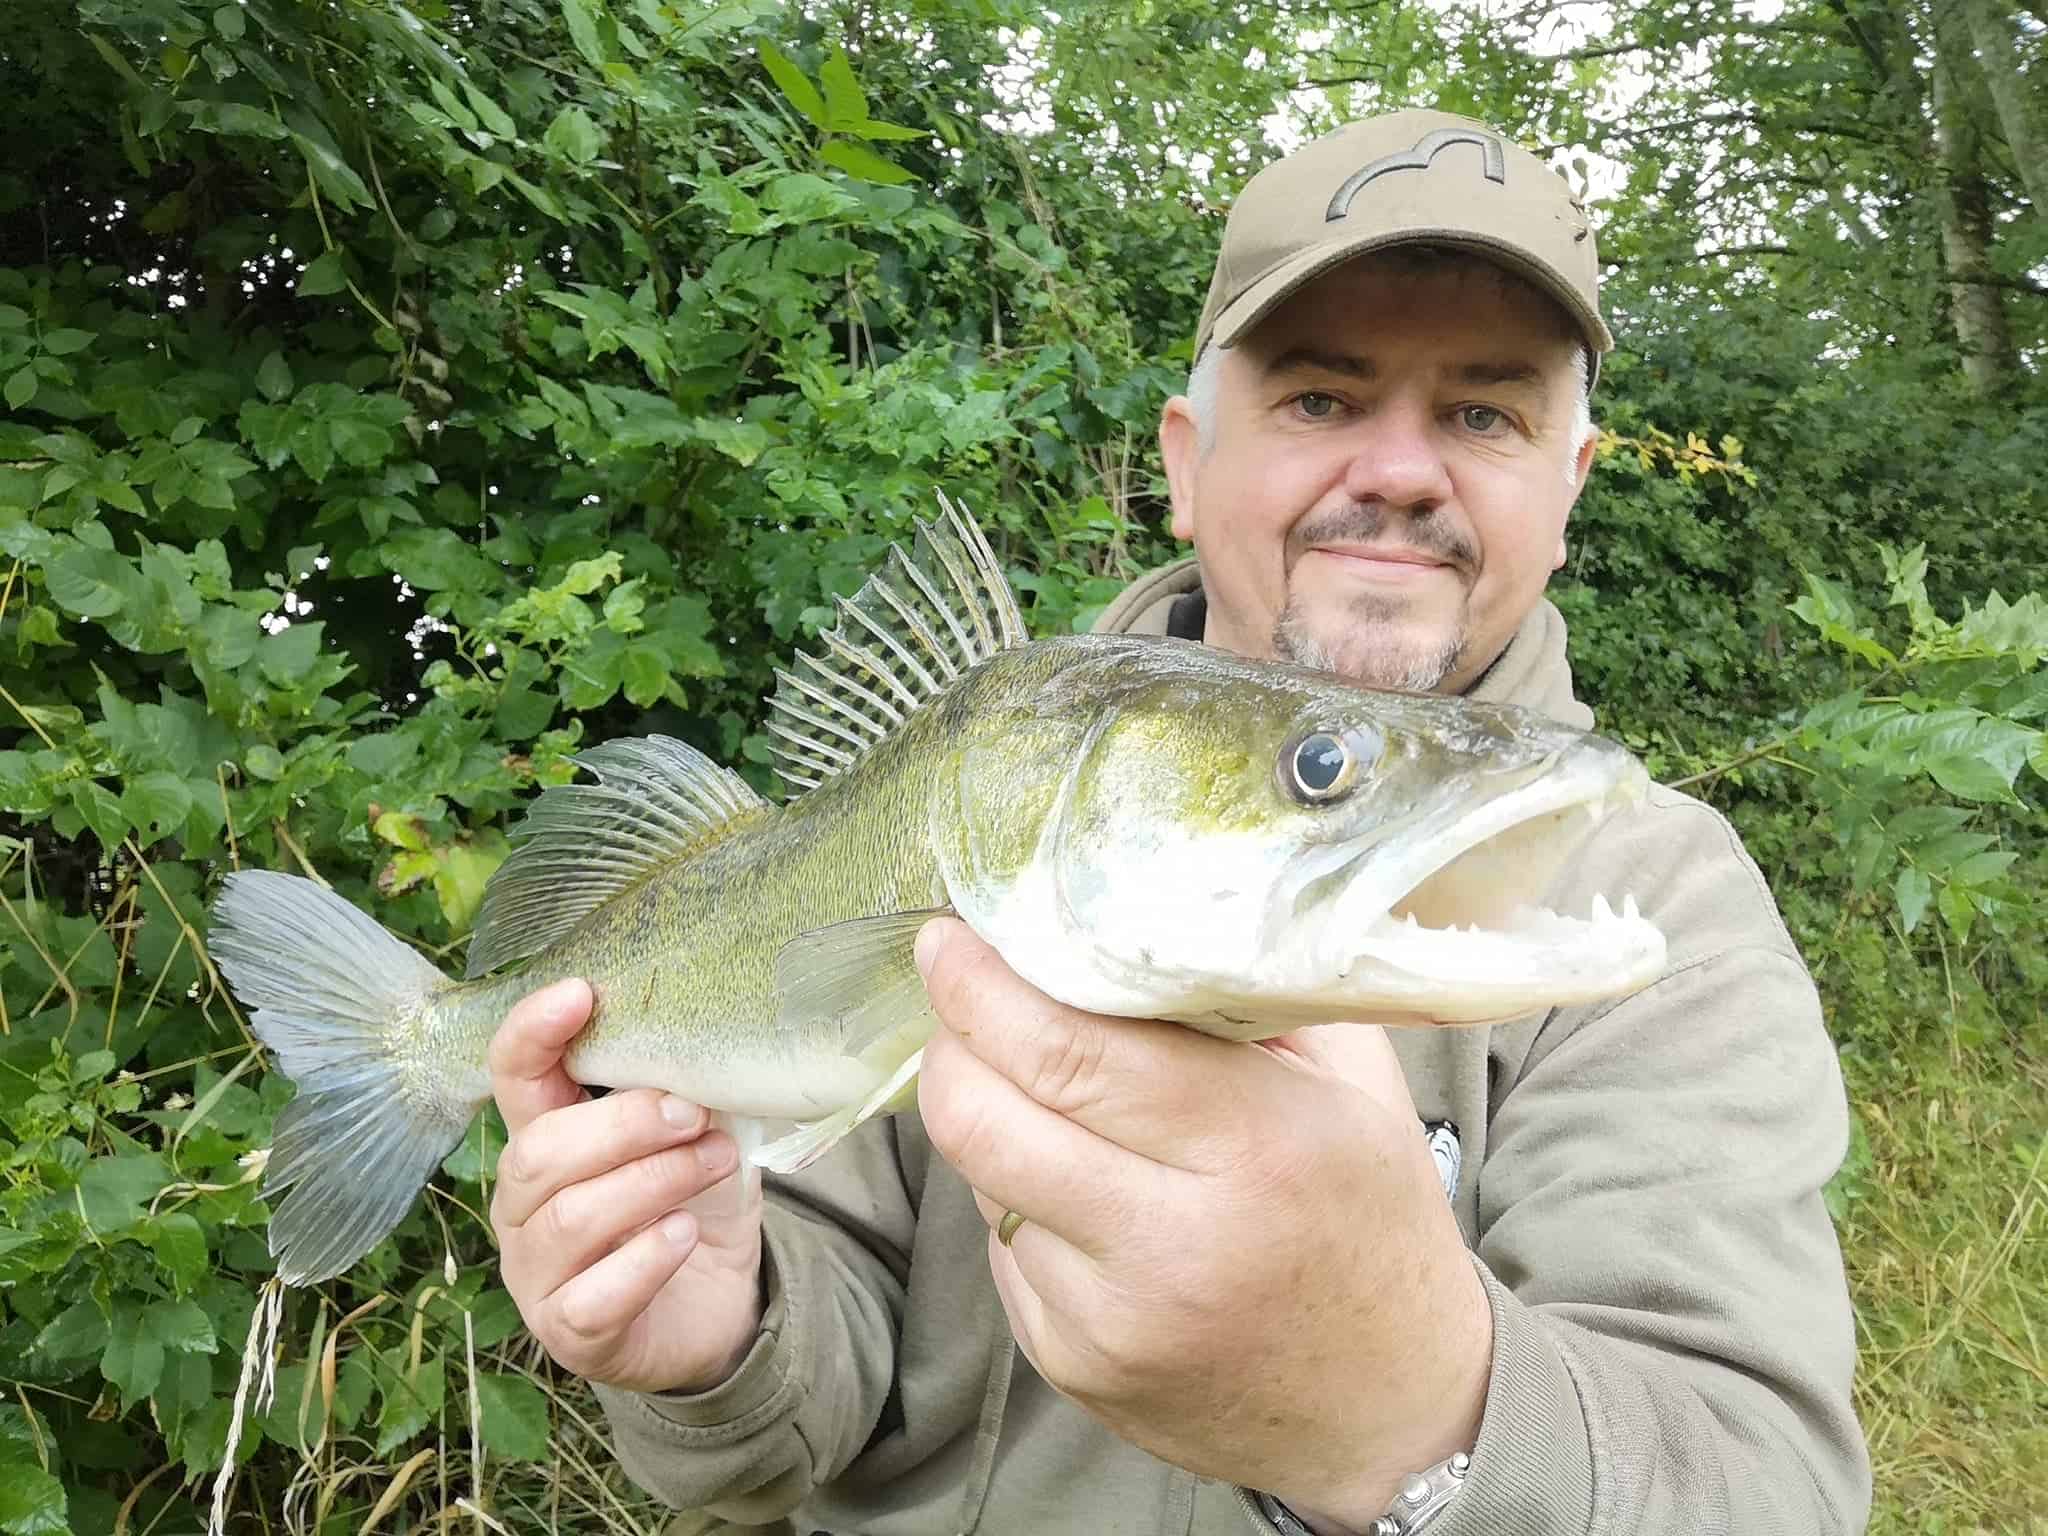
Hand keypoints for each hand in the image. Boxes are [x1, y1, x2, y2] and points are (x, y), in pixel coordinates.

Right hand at [488, 979, 764, 1394]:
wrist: (718, 1306)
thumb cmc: (691, 1204)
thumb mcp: (696, 1134)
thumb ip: (686, 1090)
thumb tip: (711, 1036)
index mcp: (545, 1138)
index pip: (513, 1077)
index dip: (532, 1033)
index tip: (580, 993)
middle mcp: (523, 1204)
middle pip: (540, 1151)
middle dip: (624, 1124)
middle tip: (693, 1114)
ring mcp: (536, 1272)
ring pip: (570, 1218)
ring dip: (654, 1182)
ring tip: (716, 1163)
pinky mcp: (569, 1333)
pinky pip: (593, 1296)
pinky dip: (646, 1260)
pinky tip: (684, 1235)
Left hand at [914, 919, 1491, 1529]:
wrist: (1395, 1408)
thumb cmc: (1371, 1219)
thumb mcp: (1349, 1086)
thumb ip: (1247, 996)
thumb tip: (1122, 914)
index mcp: (1259, 1146)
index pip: (1069, 1050)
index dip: (982, 986)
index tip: (951, 938)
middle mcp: (1175, 1243)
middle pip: (985, 1118)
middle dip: (950, 1040)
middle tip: (958, 993)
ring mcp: (1114, 1320)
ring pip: (979, 1180)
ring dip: (984, 1118)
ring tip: (1034, 1089)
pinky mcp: (1076, 1369)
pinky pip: (1001, 1252)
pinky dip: (1016, 1202)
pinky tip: (1076, 1189)